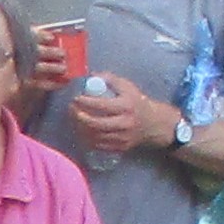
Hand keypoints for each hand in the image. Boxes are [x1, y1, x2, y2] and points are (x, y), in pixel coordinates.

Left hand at [60, 72, 180, 155]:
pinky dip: (87, 139)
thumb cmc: (136, 102)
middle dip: (80, 117)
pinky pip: (99, 146)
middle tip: (71, 110)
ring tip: (75, 119)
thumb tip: (92, 75)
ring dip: (81, 128)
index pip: (102, 105)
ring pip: (96, 136)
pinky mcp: (120, 148)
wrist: (152, 124)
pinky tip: (82, 130)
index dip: (86, 102)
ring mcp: (122, 138)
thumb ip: (110, 79)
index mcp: (126, 106)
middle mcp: (124, 123)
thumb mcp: (127, 86)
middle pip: (97, 124)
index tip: (76, 98)